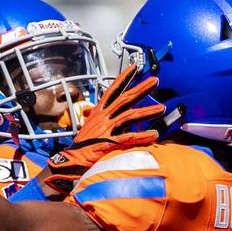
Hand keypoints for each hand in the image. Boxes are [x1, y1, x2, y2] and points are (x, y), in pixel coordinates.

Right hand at [41, 65, 163, 197]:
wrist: (69, 162)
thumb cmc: (80, 148)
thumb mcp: (89, 128)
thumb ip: (100, 121)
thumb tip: (104, 116)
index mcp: (98, 113)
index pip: (112, 91)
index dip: (124, 79)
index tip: (135, 68)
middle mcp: (103, 118)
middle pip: (125, 99)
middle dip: (141, 89)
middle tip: (155, 80)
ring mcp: (106, 130)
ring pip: (130, 116)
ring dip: (147, 112)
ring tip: (162, 108)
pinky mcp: (109, 144)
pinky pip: (129, 138)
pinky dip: (142, 136)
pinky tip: (154, 134)